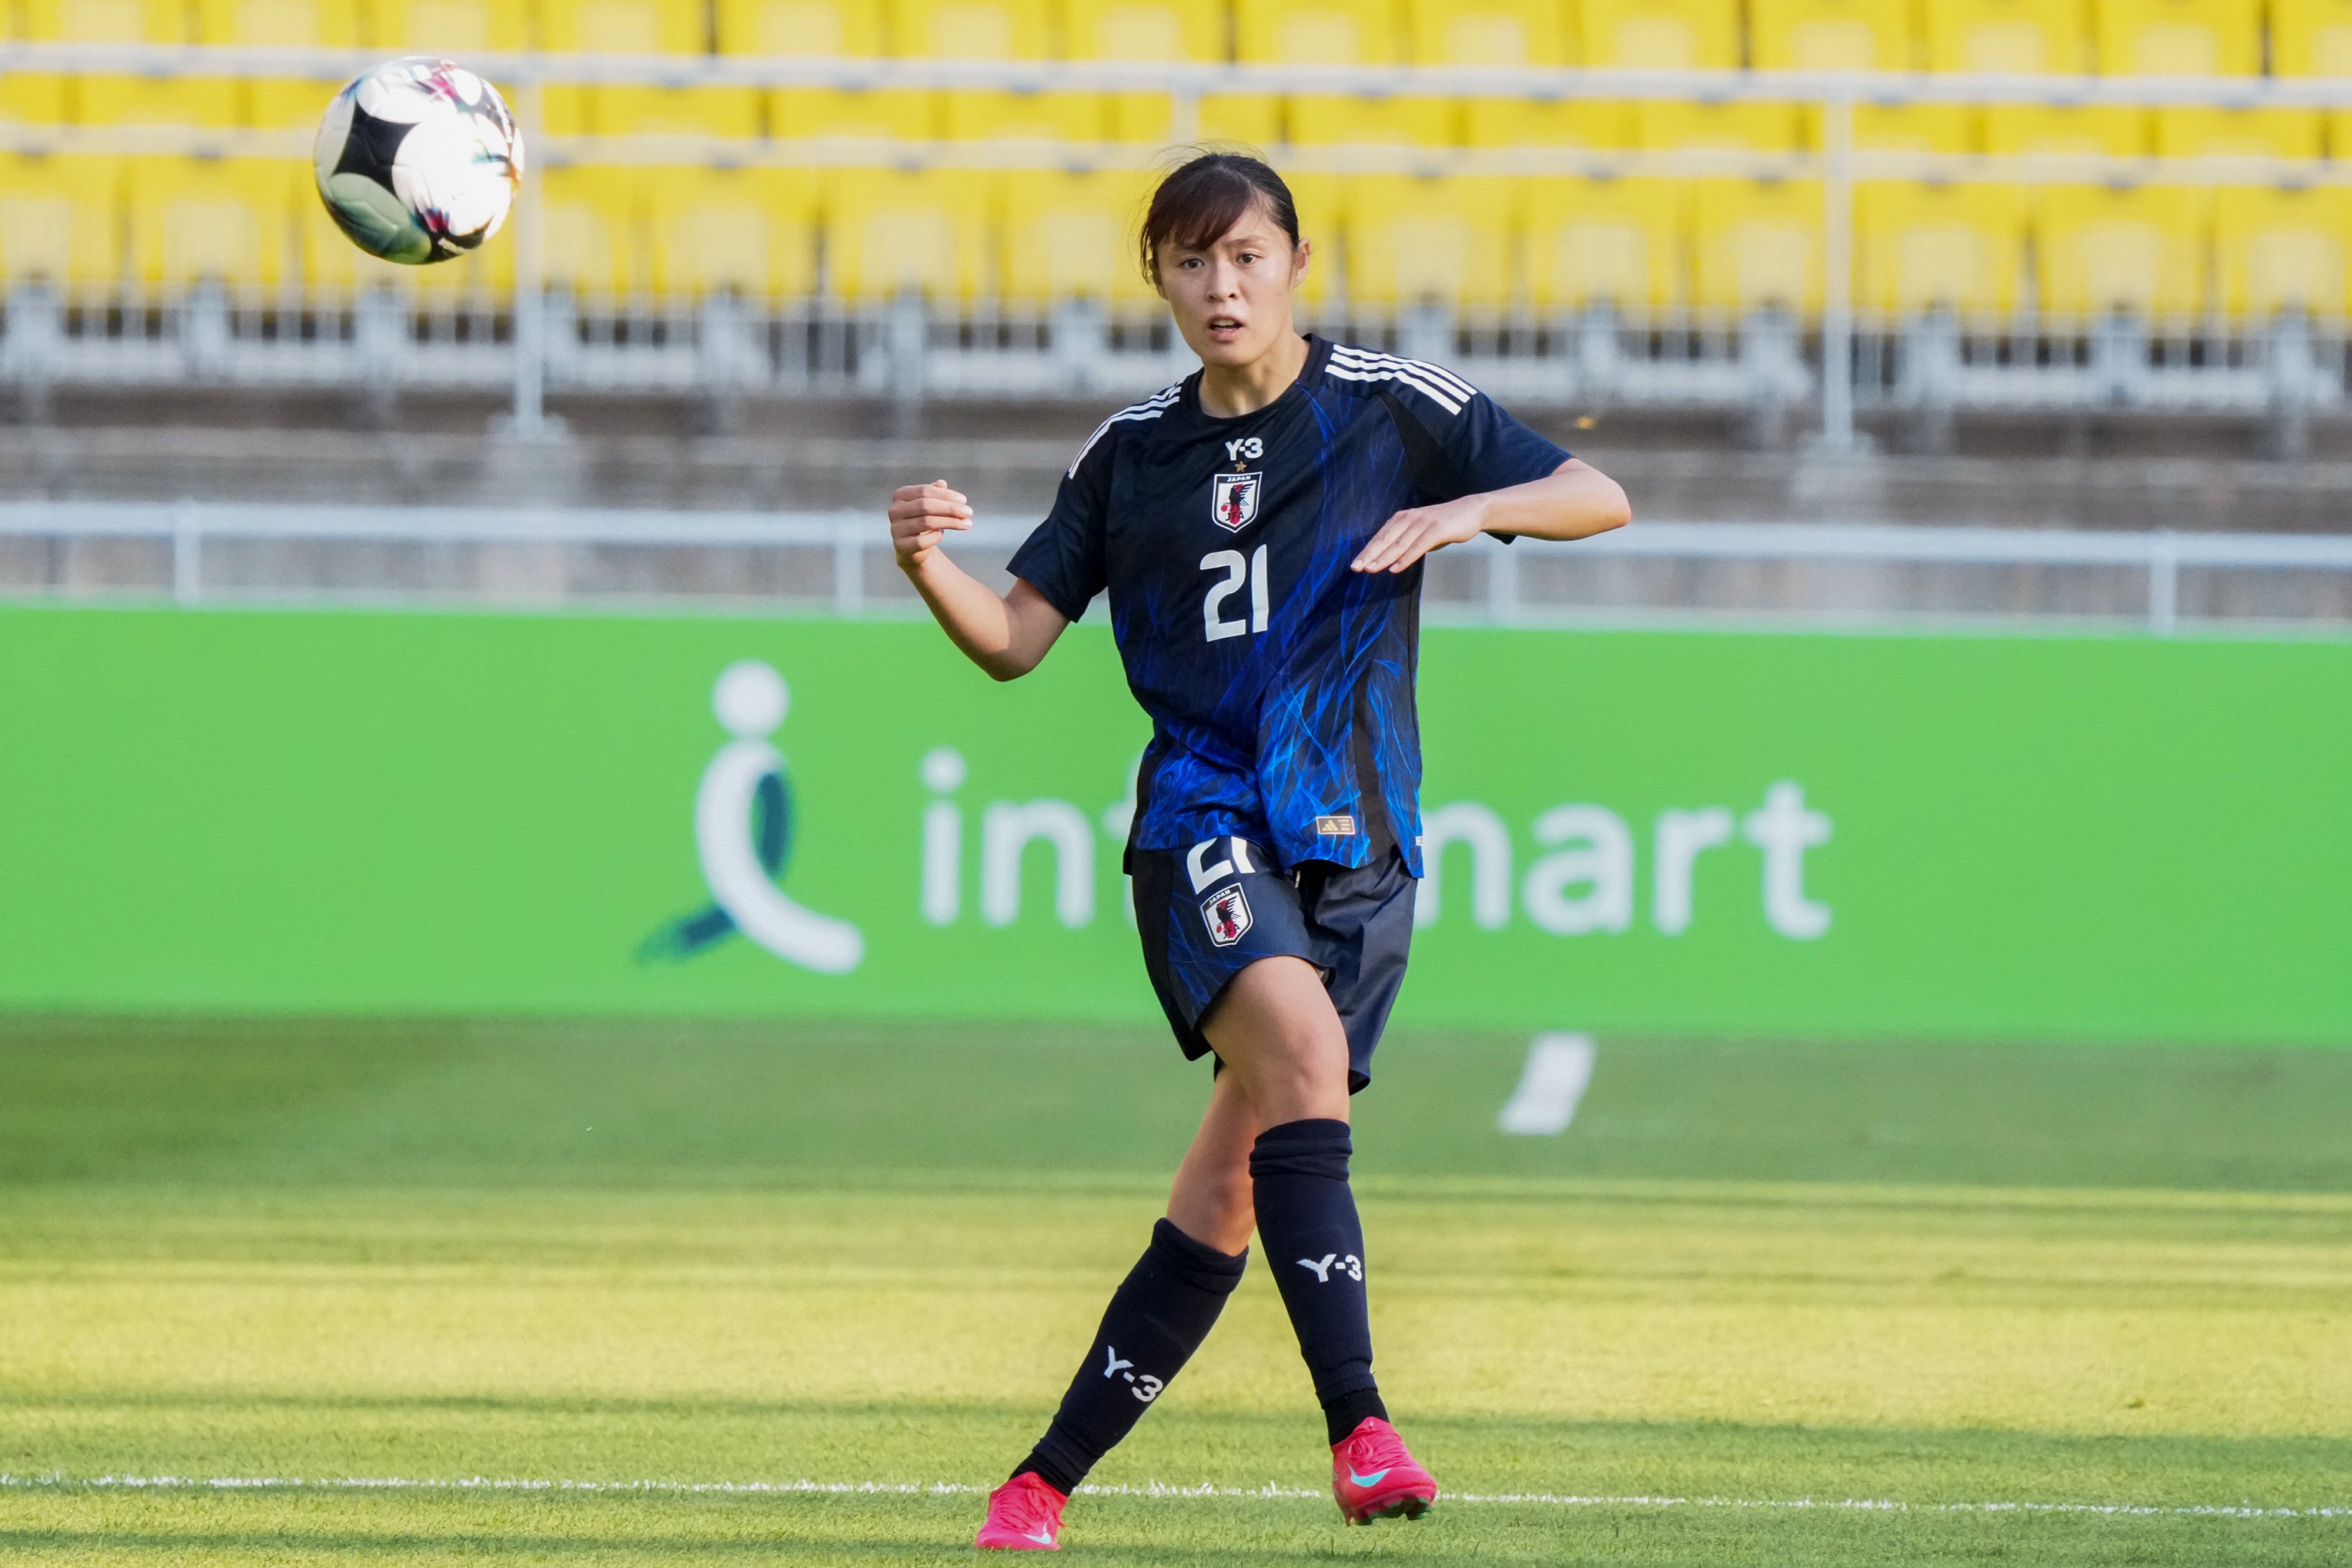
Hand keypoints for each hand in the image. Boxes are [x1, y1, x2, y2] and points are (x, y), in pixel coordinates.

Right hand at [888, 479, 972, 568]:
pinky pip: (922, 541)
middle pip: (925, 505)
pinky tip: (942, 535)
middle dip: (950, 508)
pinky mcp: (901, 546)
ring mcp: (896, 529)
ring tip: (967, 524)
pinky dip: (936, 537)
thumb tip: (942, 483)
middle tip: (969, 512)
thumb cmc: (924, 520)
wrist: (913, 548)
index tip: (964, 500)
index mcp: (900, 495)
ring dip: (950, 522)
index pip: (925, 491)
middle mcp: (895, 511)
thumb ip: (935, 492)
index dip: (946, 495)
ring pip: (926, 522)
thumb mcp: (930, 504)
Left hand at [1351, 495, 1487, 573]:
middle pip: (1385, 539)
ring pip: (1399, 544)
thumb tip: (1388, 558)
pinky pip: (1418, 546)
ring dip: (1384, 558)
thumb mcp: (1420, 530)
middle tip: (1356, 568)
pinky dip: (1406, 558)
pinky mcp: (1437, 529)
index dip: (1367, 551)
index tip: (1354, 565)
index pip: (1380, 536)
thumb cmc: (1443, 524)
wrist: (1470, 511)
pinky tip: (1395, 568)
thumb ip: (1405, 541)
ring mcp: (1423, 523)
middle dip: (1369, 555)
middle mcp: (1409, 518)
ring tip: (1371, 569)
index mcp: (1402, 518)